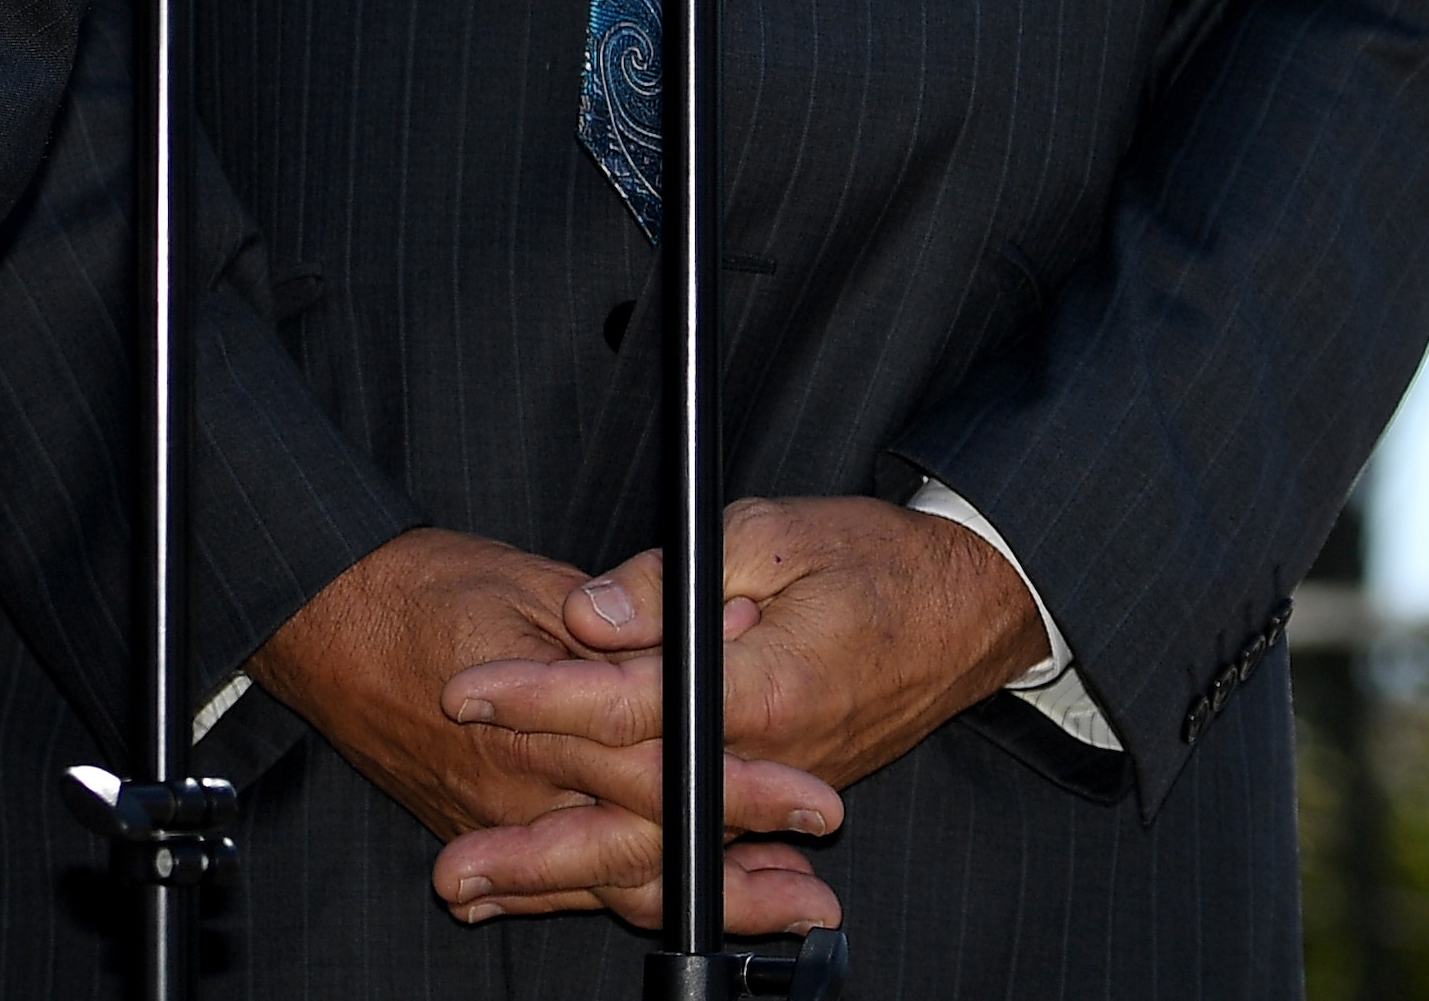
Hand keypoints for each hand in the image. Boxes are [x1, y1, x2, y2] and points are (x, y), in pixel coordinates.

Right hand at [249, 525, 840, 933]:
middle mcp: (515, 789)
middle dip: (739, 873)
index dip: (737, 789)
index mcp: (534, 722)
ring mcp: (492, 823)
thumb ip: (626, 623)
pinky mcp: (473, 832)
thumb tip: (722, 620)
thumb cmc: (419, 589)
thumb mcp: (528, 584)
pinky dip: (622, 899)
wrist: (320, 619)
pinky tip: (680, 903)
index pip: (656, 769)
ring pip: (611, 882)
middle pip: (646, 848)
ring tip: (781, 907)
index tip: (809, 797)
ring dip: (701, 898)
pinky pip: (558, 889)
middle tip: (815, 890)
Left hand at [430, 494, 1039, 918]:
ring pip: (661, 846)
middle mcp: (769, 758)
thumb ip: (668, 582)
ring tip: (484, 892)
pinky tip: (566, 884)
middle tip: (453, 870)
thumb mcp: (768, 535)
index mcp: (763, 690)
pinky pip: (694, 844)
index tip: (464, 695)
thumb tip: (586, 618)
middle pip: (634, 813)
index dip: (538, 700)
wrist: (974, 608)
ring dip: (571, 876)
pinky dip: (630, 870)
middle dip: (537, 848)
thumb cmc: (874, 560)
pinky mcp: (778, 792)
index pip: (626, 705)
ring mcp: (776, 786)